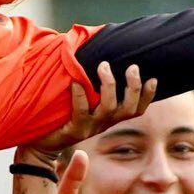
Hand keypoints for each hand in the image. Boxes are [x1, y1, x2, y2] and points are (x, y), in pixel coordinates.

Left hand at [31, 61, 155, 152]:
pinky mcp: (74, 131)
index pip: (136, 110)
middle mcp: (103, 123)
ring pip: (109, 109)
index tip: (153, 78)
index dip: (147, 96)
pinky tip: (75, 81)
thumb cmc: (61, 113)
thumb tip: (101, 53)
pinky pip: (81, 112)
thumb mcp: (82, 98)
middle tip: (131, 67)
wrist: (41, 140)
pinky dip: (80, 95)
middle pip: (128, 109)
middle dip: (133, 87)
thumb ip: (93, 83)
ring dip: (109, 86)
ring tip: (103, 65)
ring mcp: (90, 128)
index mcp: (109, 116)